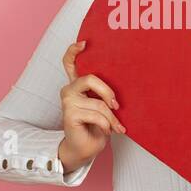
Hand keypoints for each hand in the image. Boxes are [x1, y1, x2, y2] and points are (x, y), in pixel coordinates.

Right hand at [57, 40, 125, 172]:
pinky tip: (108, 131)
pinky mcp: (69, 115)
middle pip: (90, 78)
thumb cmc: (97, 125)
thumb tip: (123, 85)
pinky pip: (96, 115)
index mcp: (77, 84)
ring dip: (112, 117)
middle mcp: (69, 90)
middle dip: (108, 92)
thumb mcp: (104, 105)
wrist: (86, 148)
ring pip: (98, 102)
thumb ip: (106, 93)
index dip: (74, 50)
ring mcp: (67, 102)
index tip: (85, 43)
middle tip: (117, 105)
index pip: (70, 62)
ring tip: (117, 126)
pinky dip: (107, 125)